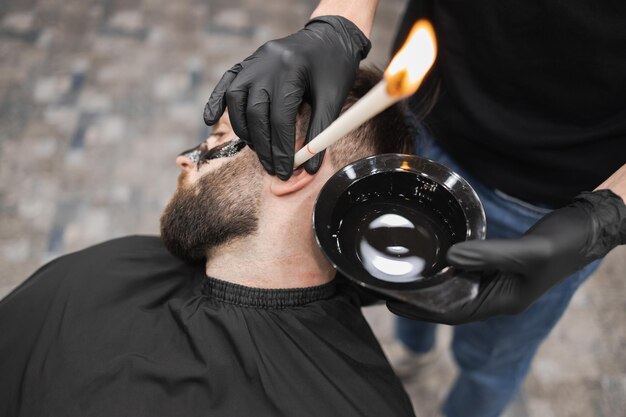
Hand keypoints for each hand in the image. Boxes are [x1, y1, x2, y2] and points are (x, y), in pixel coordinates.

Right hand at [203, 16, 370, 179]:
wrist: (329, 36)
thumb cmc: (334, 68)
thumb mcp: (333, 99)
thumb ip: (320, 133)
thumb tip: (309, 168)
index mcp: (292, 70)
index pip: (280, 119)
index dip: (281, 149)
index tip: (285, 171)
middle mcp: (267, 63)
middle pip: (256, 113)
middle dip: (263, 146)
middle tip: (272, 168)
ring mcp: (254, 61)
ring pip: (237, 100)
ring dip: (243, 129)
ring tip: (257, 149)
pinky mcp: (246, 62)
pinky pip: (226, 82)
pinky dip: (216, 102)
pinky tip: (211, 120)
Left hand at [387, 190, 625, 324]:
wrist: (587, 228)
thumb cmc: (565, 243)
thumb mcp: (529, 251)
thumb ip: (488, 253)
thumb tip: (449, 255)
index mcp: (503, 301)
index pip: (453, 313)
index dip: (421, 310)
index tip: (392, 304)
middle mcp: (496, 294)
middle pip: (448, 301)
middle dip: (419, 297)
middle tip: (386, 288)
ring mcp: (497, 279)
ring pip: (455, 284)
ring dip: (430, 281)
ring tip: (400, 275)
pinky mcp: (497, 264)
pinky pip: (465, 268)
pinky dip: (446, 265)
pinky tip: (430, 256)